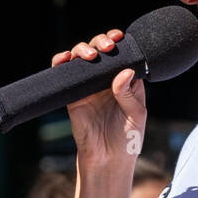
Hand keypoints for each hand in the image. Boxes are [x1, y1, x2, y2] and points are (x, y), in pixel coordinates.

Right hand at [52, 28, 145, 162]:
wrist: (108, 160)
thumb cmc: (127, 139)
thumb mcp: (136, 115)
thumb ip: (129, 93)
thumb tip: (124, 71)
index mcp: (126, 82)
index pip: (121, 55)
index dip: (119, 43)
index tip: (119, 38)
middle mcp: (106, 81)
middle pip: (100, 51)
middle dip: (102, 42)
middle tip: (107, 47)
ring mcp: (89, 87)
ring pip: (82, 58)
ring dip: (83, 48)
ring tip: (91, 55)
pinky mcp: (73, 96)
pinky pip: (64, 74)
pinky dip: (61, 62)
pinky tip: (66, 58)